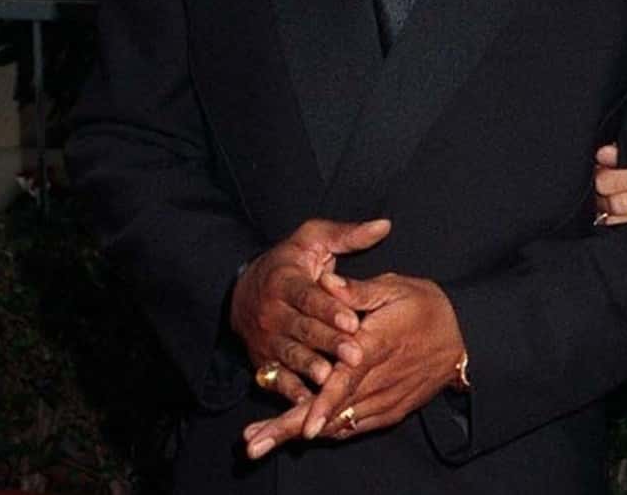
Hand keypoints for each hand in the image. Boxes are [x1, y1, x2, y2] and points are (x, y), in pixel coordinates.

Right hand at [230, 216, 390, 402]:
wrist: (242, 290)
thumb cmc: (290, 261)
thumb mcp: (313, 239)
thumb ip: (348, 235)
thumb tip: (384, 225)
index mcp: (285, 281)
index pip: (308, 297)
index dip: (329, 309)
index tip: (353, 320)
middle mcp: (271, 312)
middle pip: (302, 330)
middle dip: (329, 343)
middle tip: (356, 355)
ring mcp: (265, 339)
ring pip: (290, 356)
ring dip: (310, 369)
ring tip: (332, 380)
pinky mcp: (263, 361)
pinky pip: (276, 378)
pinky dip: (290, 391)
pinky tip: (309, 402)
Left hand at [242, 271, 464, 456]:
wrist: (463, 339)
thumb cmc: (427, 307)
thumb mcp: (396, 288)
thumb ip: (357, 291)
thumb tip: (324, 282)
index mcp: (377, 346)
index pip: (345, 380)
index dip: (323, 404)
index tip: (303, 425)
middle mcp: (378, 380)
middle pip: (331, 411)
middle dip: (289, 429)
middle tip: (252, 446)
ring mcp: (383, 401)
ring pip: (336, 424)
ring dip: (297, 433)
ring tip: (259, 443)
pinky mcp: (388, 412)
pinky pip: (351, 426)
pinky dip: (323, 430)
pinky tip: (295, 432)